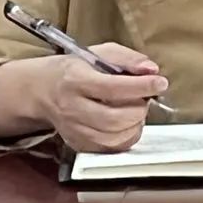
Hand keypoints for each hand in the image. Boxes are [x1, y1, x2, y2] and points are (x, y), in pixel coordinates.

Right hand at [32, 43, 167, 152]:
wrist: (42, 90)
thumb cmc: (76, 69)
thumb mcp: (99, 53)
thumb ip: (127, 58)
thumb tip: (151, 70)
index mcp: (76, 79)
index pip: (112, 88)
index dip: (141, 87)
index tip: (160, 83)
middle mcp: (72, 108)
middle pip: (113, 118)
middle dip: (139, 109)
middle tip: (146, 98)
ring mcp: (73, 130)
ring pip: (113, 137)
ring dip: (135, 124)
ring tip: (136, 110)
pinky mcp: (78, 144)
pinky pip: (109, 149)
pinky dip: (126, 138)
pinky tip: (128, 124)